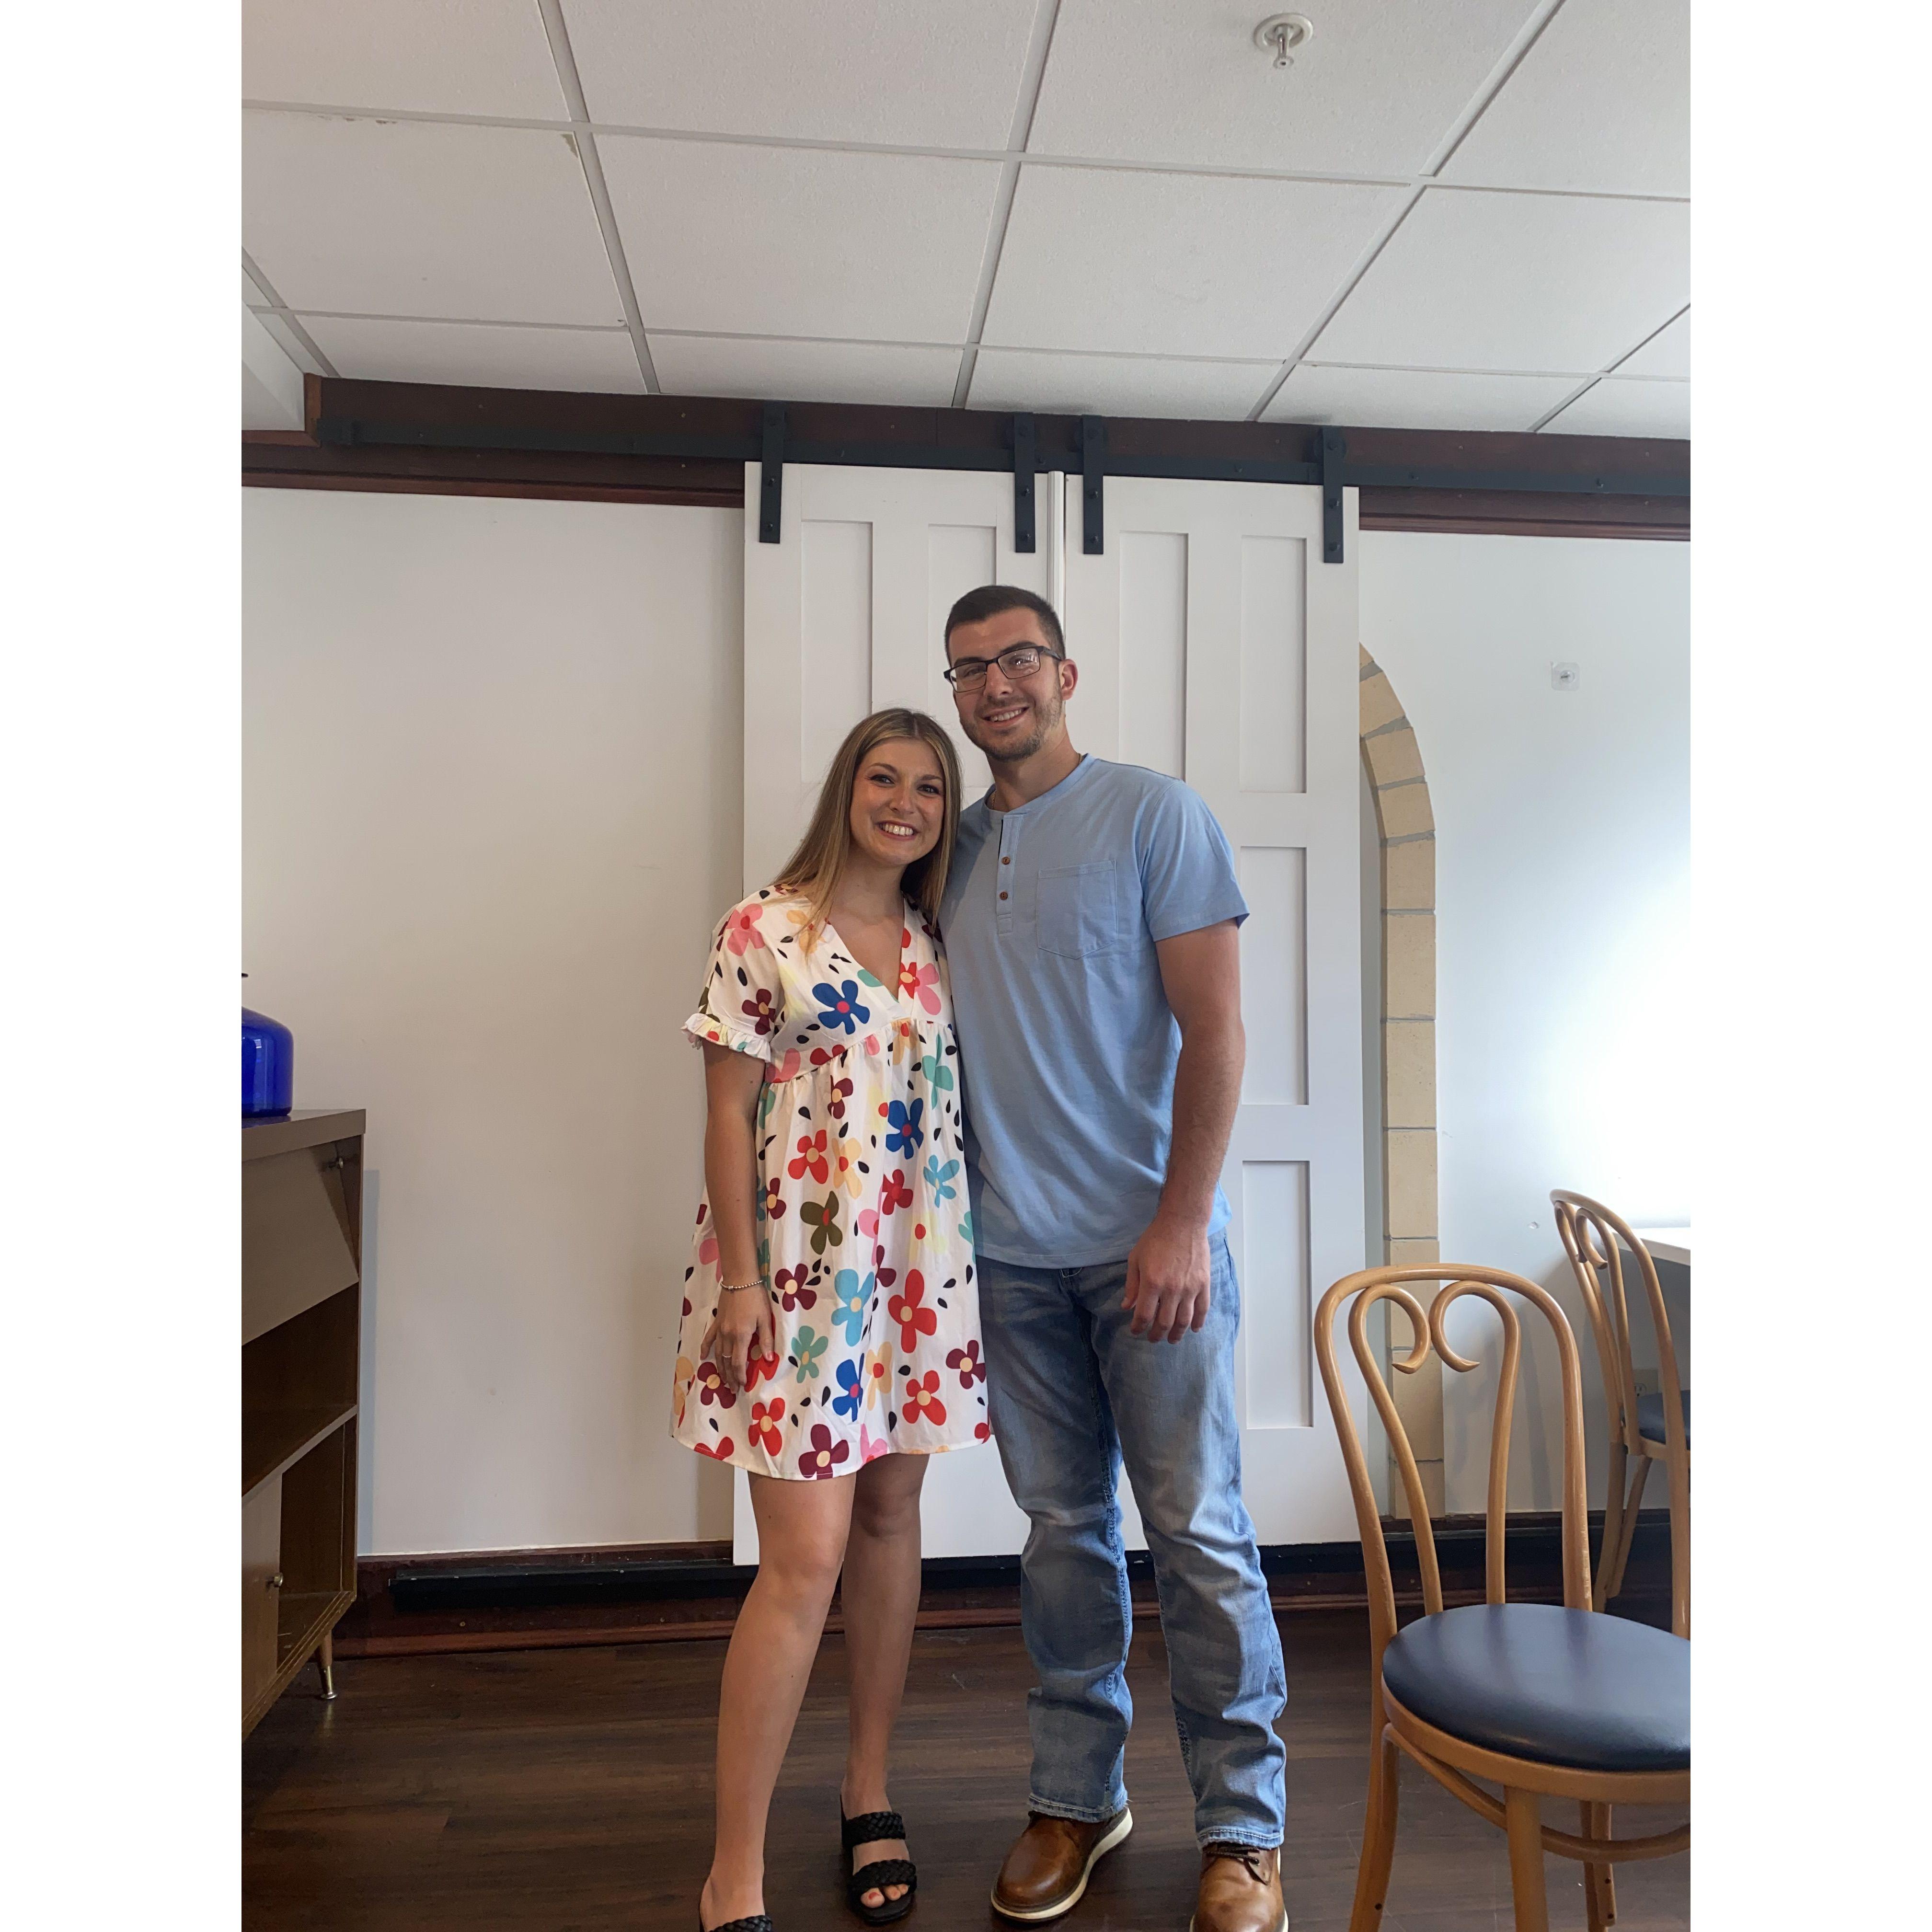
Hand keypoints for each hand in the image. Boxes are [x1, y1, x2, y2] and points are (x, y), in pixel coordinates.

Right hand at [701, 1284, 776, 1390]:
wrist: (740, 1280)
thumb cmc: (756, 1298)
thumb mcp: (765, 1319)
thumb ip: (767, 1340)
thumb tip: (769, 1359)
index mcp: (741, 1336)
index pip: (739, 1363)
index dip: (740, 1376)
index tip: (742, 1386)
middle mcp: (728, 1336)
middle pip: (727, 1362)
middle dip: (730, 1377)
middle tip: (732, 1389)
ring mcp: (720, 1329)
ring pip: (718, 1354)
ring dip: (720, 1368)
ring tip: (723, 1380)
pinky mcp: (716, 1321)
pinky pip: (709, 1338)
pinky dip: (705, 1349)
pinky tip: (703, 1357)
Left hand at [1122, 1214, 1211, 1342]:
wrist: (1183, 1223)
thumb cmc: (1156, 1239)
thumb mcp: (1136, 1259)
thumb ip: (1132, 1285)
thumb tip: (1127, 1307)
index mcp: (1152, 1283)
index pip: (1144, 1315)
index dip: (1138, 1327)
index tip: (1135, 1331)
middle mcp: (1172, 1289)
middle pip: (1164, 1322)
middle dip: (1157, 1334)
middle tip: (1153, 1339)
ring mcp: (1190, 1288)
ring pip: (1184, 1320)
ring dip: (1177, 1334)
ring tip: (1172, 1339)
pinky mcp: (1204, 1284)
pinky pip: (1202, 1309)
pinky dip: (1198, 1322)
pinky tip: (1193, 1329)